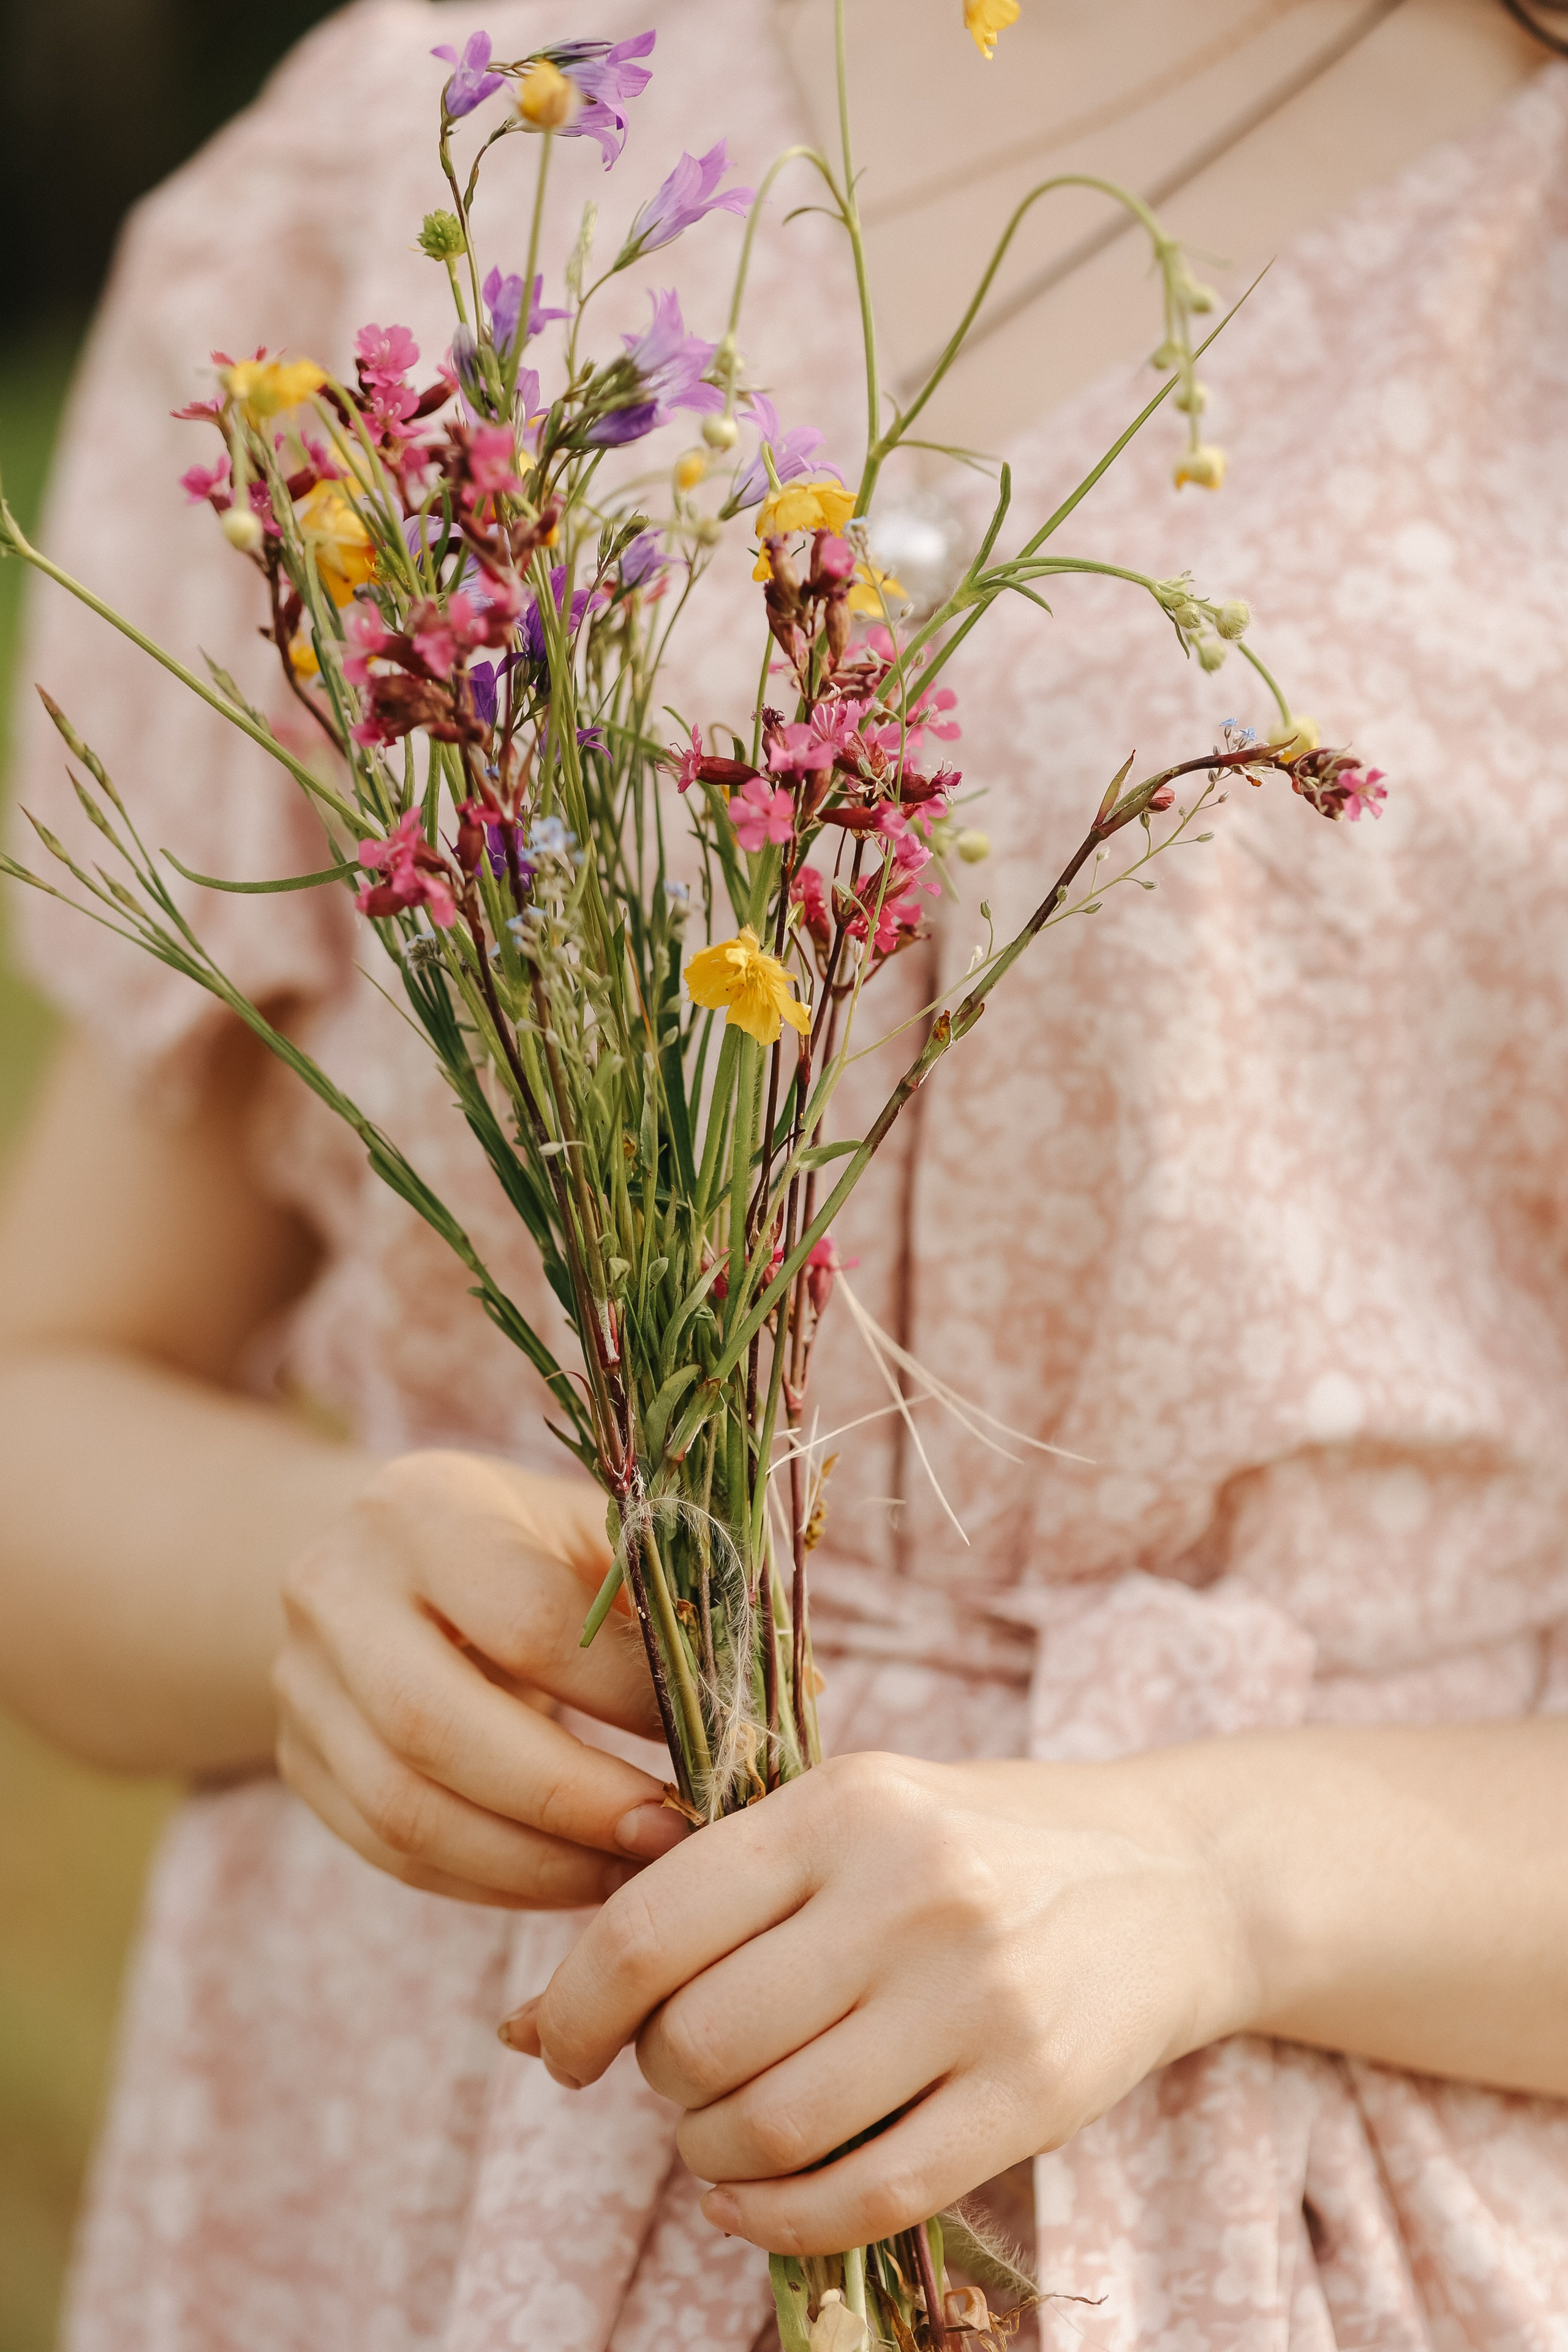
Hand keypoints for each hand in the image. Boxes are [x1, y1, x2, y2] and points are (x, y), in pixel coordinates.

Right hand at [273, 1450, 687, 1907]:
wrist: (381, 1555)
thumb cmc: (522, 1540)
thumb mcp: (585, 1528)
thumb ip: (674, 1596)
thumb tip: (798, 1691)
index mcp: (420, 1508)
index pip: (527, 1620)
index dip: (624, 1694)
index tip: (716, 1742)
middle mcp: (334, 1590)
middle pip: (439, 1727)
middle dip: (571, 1800)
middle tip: (674, 1837)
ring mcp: (300, 1685)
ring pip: (406, 1811)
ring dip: (534, 1865)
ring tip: (635, 1875)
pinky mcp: (299, 1763)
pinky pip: (392, 1854)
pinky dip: (492, 1883)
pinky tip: (574, 1882)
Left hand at [503, 1750, 1251, 2251]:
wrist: (1165, 1876)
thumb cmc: (966, 1845)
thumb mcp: (841, 1822)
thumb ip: (699, 1900)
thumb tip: (519, 2024)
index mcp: (842, 1805)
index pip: (652, 1925)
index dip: (571, 2007)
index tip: (553, 2048)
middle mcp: (907, 1890)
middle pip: (704, 2039)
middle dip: (656, 2083)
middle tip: (674, 2078)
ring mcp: (977, 1995)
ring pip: (775, 2127)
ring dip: (712, 2159)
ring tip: (720, 2135)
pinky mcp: (1030, 2093)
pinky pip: (866, 2194)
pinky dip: (781, 2222)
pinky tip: (757, 2201)